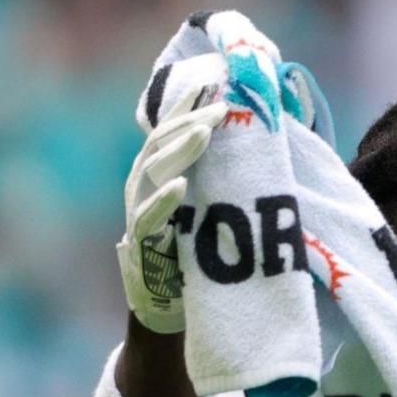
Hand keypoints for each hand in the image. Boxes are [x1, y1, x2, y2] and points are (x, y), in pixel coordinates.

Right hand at [117, 59, 226, 333]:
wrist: (171, 314)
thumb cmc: (195, 258)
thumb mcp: (208, 213)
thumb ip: (219, 182)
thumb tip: (259, 150)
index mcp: (158, 175)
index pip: (170, 132)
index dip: (187, 107)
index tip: (213, 82)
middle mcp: (143, 189)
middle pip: (161, 144)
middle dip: (190, 122)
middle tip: (221, 108)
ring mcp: (138, 216)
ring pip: (153, 172)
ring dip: (181, 150)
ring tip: (205, 132)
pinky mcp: (140, 248)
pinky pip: (148, 220)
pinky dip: (164, 202)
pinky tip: (182, 186)